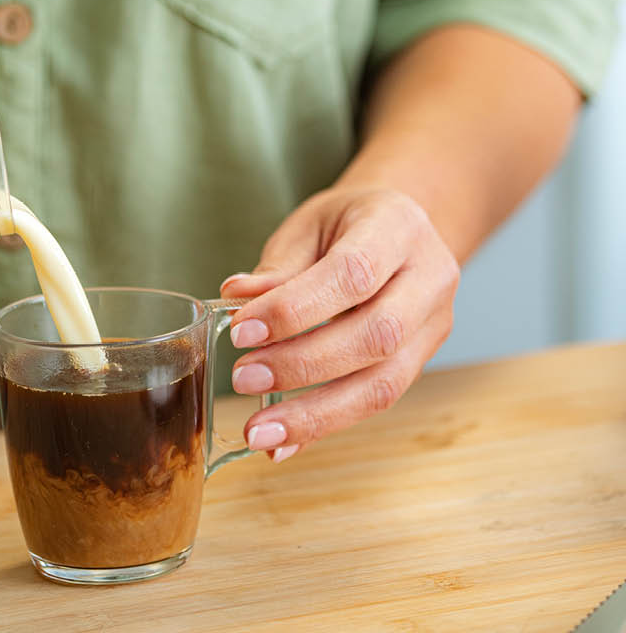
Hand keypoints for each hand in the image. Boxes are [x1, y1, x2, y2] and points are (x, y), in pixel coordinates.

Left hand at [219, 185, 459, 462]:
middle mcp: (430, 279)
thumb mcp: (309, 227)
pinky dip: (324, 426)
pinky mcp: (420, 362)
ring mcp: (433, 326)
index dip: (296, 309)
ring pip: (384, 383)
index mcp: (398, 228)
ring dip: (315, 414)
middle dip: (302, 365)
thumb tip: (235, 298)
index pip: (352, 274)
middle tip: (242, 378)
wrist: (401, 227)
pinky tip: (283, 444)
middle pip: (376, 335)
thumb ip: (277, 268)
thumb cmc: (346, 225)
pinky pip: (376, 402)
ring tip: (259, 431)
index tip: (241, 332)